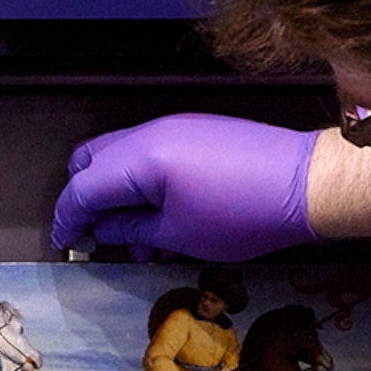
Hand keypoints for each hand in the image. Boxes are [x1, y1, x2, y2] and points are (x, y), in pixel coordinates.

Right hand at [50, 115, 315, 260]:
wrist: (305, 183)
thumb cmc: (242, 215)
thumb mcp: (178, 234)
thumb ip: (131, 229)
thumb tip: (100, 230)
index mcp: (140, 158)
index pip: (82, 187)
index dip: (67, 219)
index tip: (65, 245)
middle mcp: (149, 132)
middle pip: (91, 159)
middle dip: (83, 196)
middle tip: (95, 233)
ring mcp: (173, 126)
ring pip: (119, 153)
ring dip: (114, 190)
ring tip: (134, 234)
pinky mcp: (194, 130)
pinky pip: (148, 151)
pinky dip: (139, 179)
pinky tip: (159, 212)